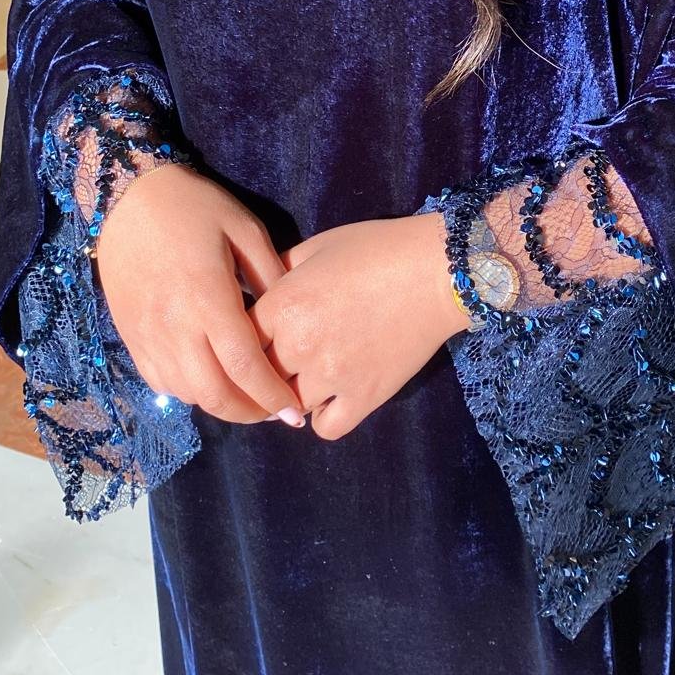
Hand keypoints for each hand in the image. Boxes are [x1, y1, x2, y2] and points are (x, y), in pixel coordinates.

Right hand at [93, 164, 304, 425]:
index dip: (272, 395)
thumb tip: (292, 314)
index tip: (295, 412)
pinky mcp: (130, 337)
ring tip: (247, 397)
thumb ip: (270, 274)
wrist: (125, 199)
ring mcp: (148, 335)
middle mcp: (175, 326)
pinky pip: (160, 382)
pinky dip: (188, 392)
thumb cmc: (193, 207)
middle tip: (274, 411)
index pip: (245, 366)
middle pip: (214, 394)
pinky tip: (210, 380)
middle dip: (249, 413)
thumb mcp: (244, 228)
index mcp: (207, 298)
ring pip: (187, 393)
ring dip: (220, 404)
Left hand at [248, 212, 468, 439]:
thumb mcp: (317, 247)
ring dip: (290, 395)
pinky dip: (323, 417)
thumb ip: (280, 272)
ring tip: (303, 380)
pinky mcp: (364, 397)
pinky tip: (331, 397)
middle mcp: (299, 345)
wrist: (437, 270)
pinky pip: (325, 428)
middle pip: (258, 377)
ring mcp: (331, 376)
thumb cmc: (376, 249)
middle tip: (275, 363)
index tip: (255, 339)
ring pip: (287, 407)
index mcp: (283, 304)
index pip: (237, 339)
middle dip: (262, 370)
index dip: (244, 339)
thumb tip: (258, 291)